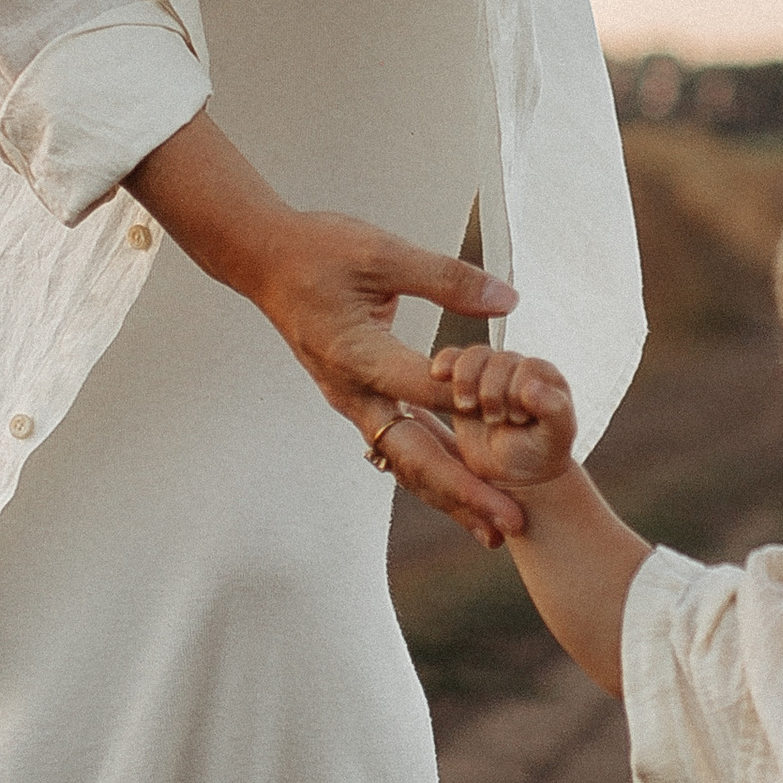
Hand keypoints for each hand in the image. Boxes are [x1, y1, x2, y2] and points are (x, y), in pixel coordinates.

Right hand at [251, 212, 527, 542]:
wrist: (265, 261)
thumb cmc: (319, 251)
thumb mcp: (383, 252)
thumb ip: (446, 278)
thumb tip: (507, 299)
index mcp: (357, 354)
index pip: (424, 390)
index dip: (471, 407)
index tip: (517, 428)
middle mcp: (354, 391)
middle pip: (414, 456)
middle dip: (463, 492)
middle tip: (509, 523)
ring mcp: (354, 401)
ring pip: (406, 462)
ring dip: (450, 496)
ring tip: (493, 530)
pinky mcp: (358, 399)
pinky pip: (399, 445)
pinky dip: (432, 470)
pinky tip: (463, 491)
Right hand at [439, 346, 579, 500]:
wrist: (511, 471)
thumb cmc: (538, 452)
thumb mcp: (555, 436)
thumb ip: (554, 410)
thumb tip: (532, 388)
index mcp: (544, 377)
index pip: (527, 367)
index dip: (517, 392)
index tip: (517, 419)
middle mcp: (518, 369)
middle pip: (499, 360)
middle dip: (492, 392)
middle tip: (494, 419)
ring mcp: (490, 373)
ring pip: (475, 356)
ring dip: (466, 380)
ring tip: (467, 406)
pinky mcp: (465, 381)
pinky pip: (452, 359)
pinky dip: (445, 363)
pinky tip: (439, 374)